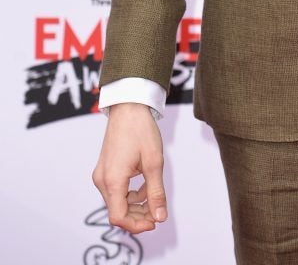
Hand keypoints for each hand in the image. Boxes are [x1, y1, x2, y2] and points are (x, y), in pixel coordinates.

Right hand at [92, 103, 167, 233]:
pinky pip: (115, 190)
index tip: (154, 221)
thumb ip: (156, 192)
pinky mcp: (104, 169)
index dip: (136, 225)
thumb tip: (160, 217)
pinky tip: (144, 186)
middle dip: (138, 216)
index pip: (118, 217)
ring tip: (153, 198)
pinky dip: (129, 194)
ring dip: (135, 205)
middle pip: (117, 211)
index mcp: (112, 180)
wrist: (128, 107)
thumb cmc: (141, 131)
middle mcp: (102, 180)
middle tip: (157, 213)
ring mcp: (101, 174)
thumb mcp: (154, 163)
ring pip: (116, 202)